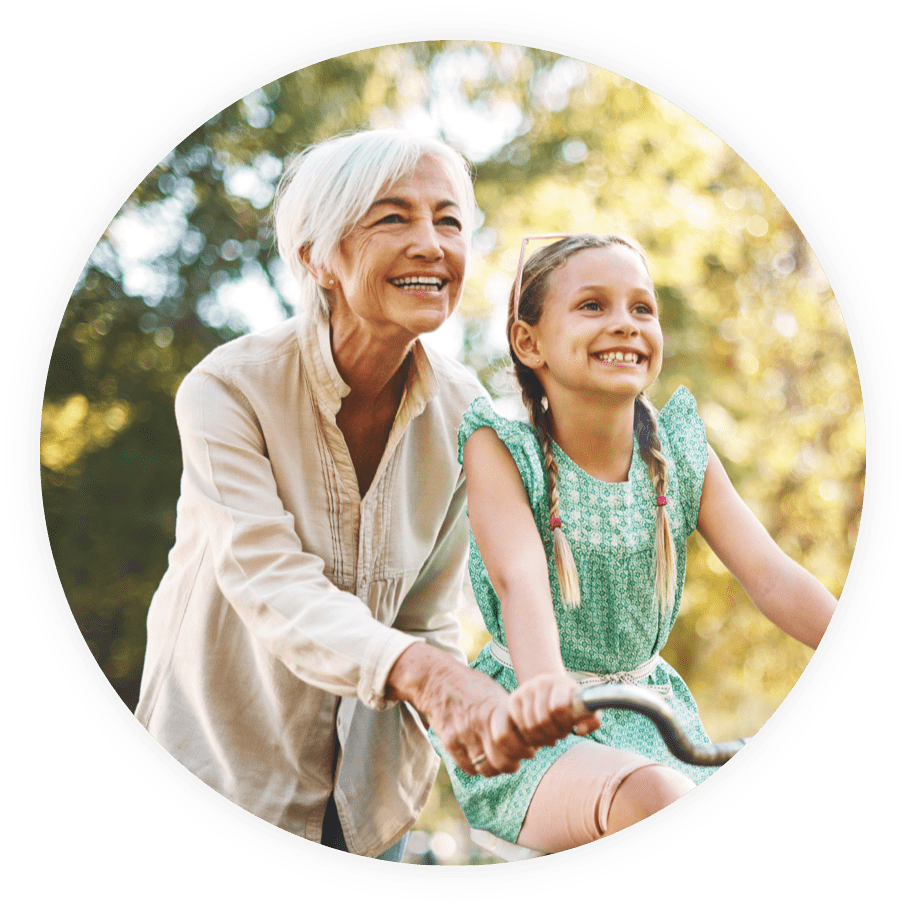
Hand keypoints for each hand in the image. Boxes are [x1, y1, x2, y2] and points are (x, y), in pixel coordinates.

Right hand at [386, 644, 535, 776]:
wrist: (437, 679)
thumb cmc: (472, 686)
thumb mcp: (496, 692)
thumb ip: (511, 714)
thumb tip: (535, 736)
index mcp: (496, 708)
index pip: (519, 744)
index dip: (527, 751)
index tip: (530, 749)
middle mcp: (480, 723)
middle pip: (503, 762)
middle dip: (513, 764)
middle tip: (515, 759)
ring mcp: (463, 734)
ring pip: (486, 769)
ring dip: (495, 768)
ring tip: (498, 759)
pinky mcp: (449, 742)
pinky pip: (468, 768)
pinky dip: (477, 767)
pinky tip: (480, 756)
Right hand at [507, 673, 599, 746]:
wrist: (548, 686)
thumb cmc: (570, 700)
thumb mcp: (585, 707)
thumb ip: (592, 720)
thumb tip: (580, 731)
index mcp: (560, 682)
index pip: (558, 707)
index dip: (565, 723)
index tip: (569, 726)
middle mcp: (540, 683)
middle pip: (543, 720)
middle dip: (554, 733)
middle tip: (560, 734)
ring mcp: (524, 690)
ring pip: (530, 726)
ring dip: (542, 738)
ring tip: (550, 736)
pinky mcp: (513, 700)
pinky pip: (519, 727)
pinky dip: (530, 737)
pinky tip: (539, 735)